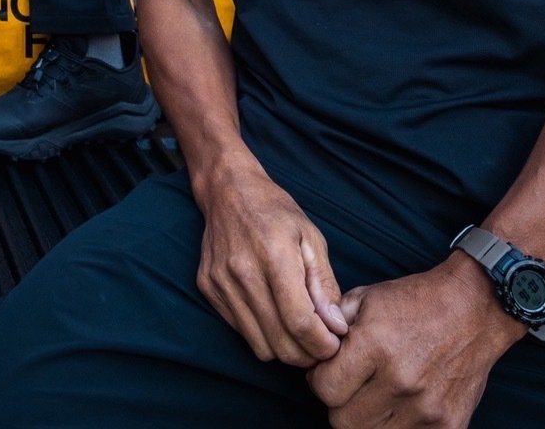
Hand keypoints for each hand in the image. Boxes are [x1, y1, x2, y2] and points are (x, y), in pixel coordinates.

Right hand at [193, 164, 347, 366]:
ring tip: (299, 335)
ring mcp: (221, 283)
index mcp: (274, 256)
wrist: (228, 191)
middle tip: (321, 345)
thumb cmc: (275, 212)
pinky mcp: (208, 289)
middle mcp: (243, 272)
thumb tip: (336, 326)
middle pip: (280, 342)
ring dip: (285, 350)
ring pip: (259, 345)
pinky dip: (262, 334)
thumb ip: (324, 285)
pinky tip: (274, 317)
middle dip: (307, 355)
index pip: (300, 322)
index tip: (335, 344)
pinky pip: (241, 332)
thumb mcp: (311, 238)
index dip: (322, 344)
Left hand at [306, 254, 522, 427]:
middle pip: (342, 421)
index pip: (324, 390)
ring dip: (367, 419)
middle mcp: (401, 380)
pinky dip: (397, 427)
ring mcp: (427, 408)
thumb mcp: (367, 298)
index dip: (320, 381)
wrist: (475, 309)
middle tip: (352, 386)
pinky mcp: (449, 425)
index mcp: (376, 345)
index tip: (329, 372)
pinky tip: (401, 405)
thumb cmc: (416, 301)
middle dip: (340, 404)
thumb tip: (308, 348)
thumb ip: (331, 323)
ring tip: (376, 395)